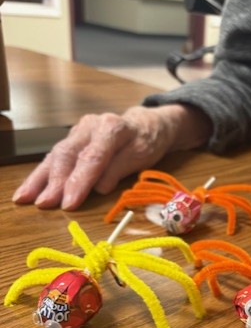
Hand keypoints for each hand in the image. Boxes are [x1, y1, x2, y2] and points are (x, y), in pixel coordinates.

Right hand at [12, 104, 211, 209]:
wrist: (146, 123)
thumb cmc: (147, 142)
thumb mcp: (142, 155)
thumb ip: (120, 169)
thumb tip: (99, 188)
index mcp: (111, 127)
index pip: (92, 158)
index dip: (79, 182)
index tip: (69, 203)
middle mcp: (90, 126)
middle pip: (68, 155)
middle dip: (55, 182)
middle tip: (44, 204)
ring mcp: (78, 131)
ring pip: (56, 155)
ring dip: (40, 179)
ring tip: (25, 198)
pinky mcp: (72, 139)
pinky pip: (55, 157)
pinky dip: (41, 174)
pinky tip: (28, 189)